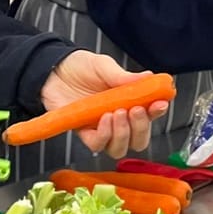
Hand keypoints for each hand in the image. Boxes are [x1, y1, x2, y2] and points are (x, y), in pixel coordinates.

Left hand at [41, 51, 167, 158]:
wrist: (52, 70)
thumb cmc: (80, 67)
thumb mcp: (103, 66)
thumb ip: (123, 76)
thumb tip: (149, 76)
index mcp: (129, 102)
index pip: (150, 114)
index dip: (157, 112)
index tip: (160, 104)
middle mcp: (118, 119)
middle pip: (138, 139)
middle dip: (141, 129)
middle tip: (135, 110)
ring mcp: (101, 129)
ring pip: (120, 148)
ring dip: (123, 134)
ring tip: (117, 113)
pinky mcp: (83, 133)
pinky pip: (98, 145)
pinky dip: (104, 135)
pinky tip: (103, 120)